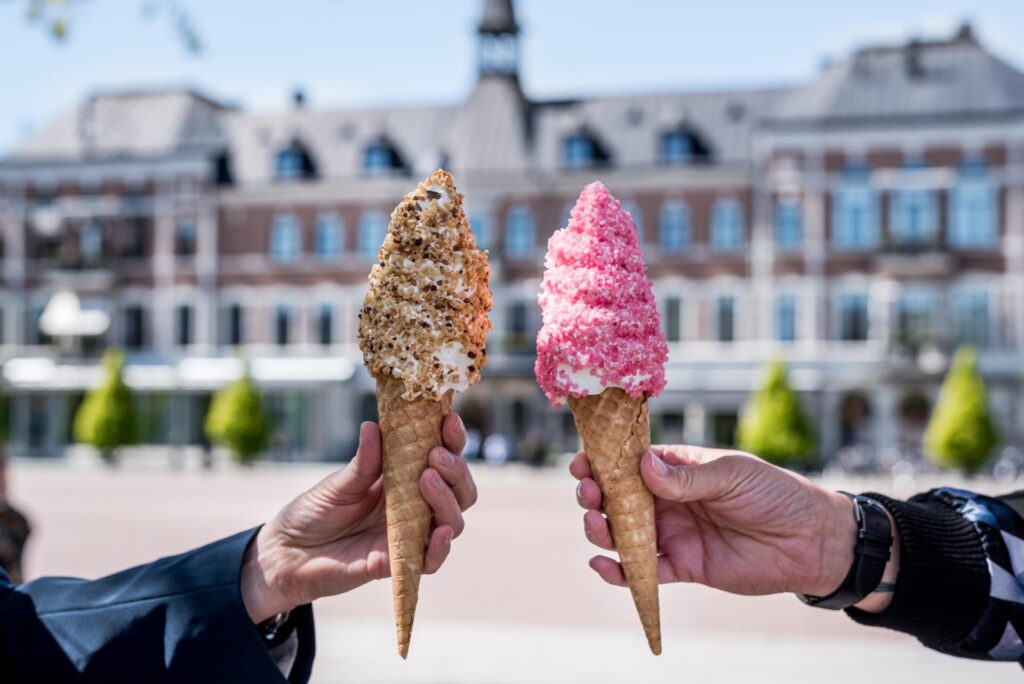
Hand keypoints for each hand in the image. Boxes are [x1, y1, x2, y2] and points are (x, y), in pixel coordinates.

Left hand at [242, 415, 476, 622]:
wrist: (286, 553)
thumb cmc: (313, 512)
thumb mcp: (338, 483)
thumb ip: (363, 462)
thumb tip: (373, 427)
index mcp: (403, 478)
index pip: (442, 456)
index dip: (453, 438)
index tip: (449, 420)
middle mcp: (414, 505)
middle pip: (459, 490)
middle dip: (456, 470)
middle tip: (436, 456)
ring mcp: (410, 534)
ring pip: (453, 520)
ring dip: (448, 500)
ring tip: (426, 480)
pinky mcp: (399, 562)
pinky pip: (432, 559)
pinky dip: (441, 546)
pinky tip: (440, 531)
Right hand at [572, 445, 871, 600]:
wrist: (810, 541)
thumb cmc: (774, 494)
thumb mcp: (731, 475)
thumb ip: (686, 477)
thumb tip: (642, 466)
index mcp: (678, 469)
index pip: (630, 462)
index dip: (602, 462)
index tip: (582, 463)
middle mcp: (669, 500)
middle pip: (617, 498)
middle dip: (595, 496)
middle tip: (589, 495)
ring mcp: (673, 534)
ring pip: (623, 534)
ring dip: (601, 530)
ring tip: (597, 525)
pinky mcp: (682, 567)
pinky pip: (643, 571)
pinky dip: (619, 572)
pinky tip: (603, 565)